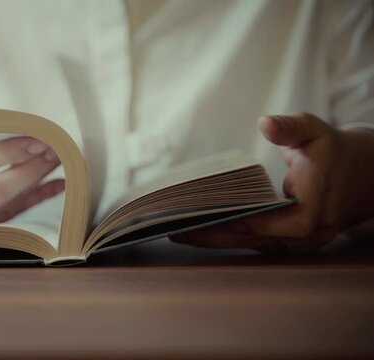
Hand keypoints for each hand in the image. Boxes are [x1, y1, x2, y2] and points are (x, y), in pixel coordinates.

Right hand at [0, 123, 63, 226]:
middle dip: (32, 168)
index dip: (12, 148)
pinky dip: (37, 199)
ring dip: (39, 181)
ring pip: (10, 204)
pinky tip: (59, 184)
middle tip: (56, 147)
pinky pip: (13, 215)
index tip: (39, 134)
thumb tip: (13, 128)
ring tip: (61, 157)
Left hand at [171, 113, 373, 251]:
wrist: (367, 175)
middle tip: (176, 232)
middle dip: (215, 237)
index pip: (270, 225)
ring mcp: (299, 241)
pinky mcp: (291, 239)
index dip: (237, 224)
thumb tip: (265, 123)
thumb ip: (290, 127)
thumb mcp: (316, 131)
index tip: (204, 219)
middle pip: (254, 241)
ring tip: (181, 234)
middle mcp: (306, 234)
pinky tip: (203, 231)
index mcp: (312, 212)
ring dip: (218, 240)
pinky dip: (231, 236)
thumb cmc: (335, 151)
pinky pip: (258, 241)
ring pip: (254, 245)